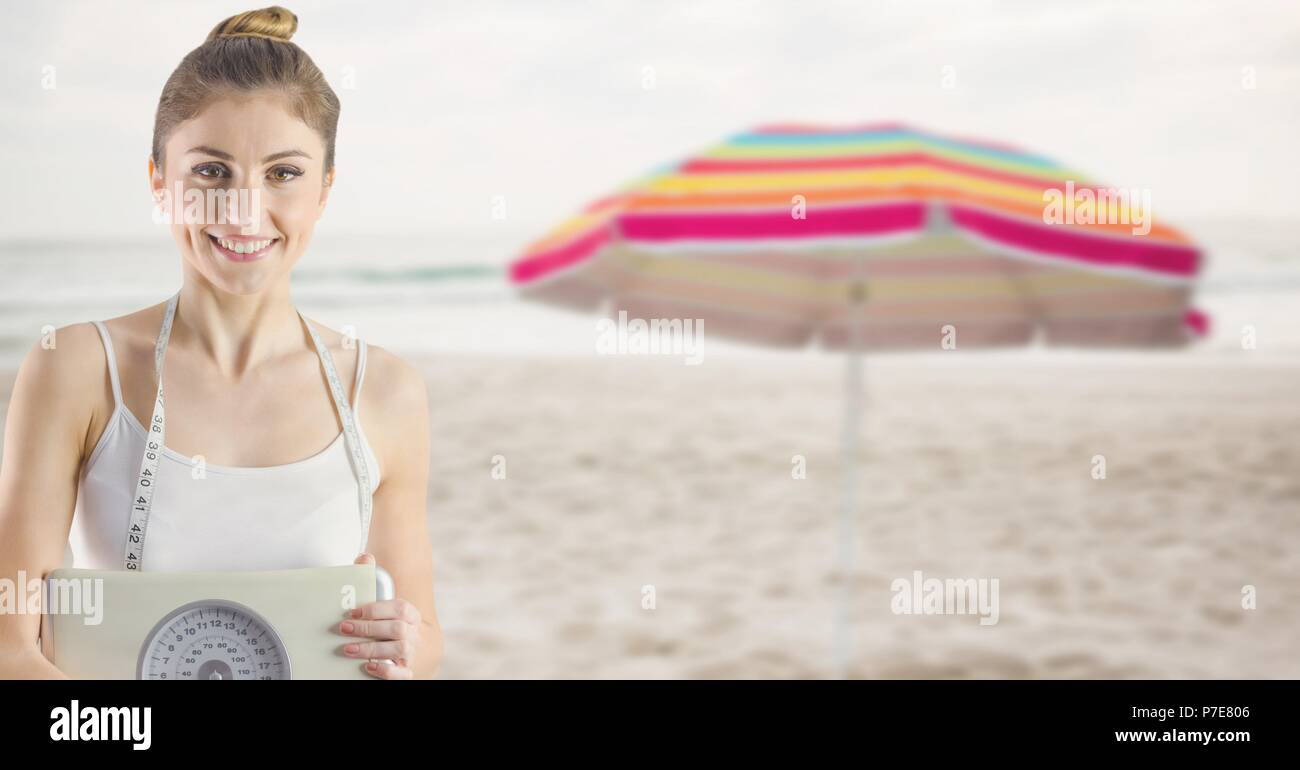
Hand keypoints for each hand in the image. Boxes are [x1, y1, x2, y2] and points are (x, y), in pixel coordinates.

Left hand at [337, 552, 421, 679]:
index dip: (376, 609)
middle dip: (368, 628)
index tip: (353, 611)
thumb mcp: (385, 607)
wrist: (415, 655)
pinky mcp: (407, 673)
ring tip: (347, 649)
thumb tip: (364, 557)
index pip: (400, 608)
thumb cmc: (391, 628)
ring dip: (370, 649)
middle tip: (344, 628)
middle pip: (397, 629)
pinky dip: (385, 671)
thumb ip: (374, 582)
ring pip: (398, 650)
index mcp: (411, 616)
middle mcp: (415, 634)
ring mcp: (413, 654)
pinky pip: (401, 674)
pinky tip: (367, 667)